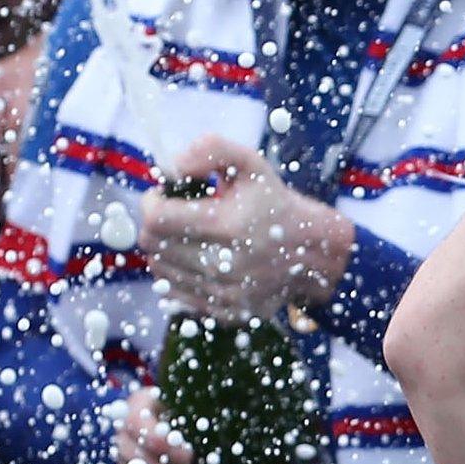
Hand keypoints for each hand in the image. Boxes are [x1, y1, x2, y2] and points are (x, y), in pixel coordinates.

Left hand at [139, 134, 353, 320]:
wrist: (313, 254)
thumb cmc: (275, 204)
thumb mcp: (250, 163)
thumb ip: (210, 149)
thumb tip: (172, 166)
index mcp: (227, 226)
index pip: (156, 218)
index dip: (151, 201)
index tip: (163, 194)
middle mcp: (224, 267)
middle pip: (152, 246)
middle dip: (155, 223)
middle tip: (174, 213)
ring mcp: (224, 295)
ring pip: (159, 271)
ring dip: (164, 249)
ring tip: (189, 235)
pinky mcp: (224, 314)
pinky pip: (175, 294)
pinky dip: (177, 274)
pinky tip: (196, 259)